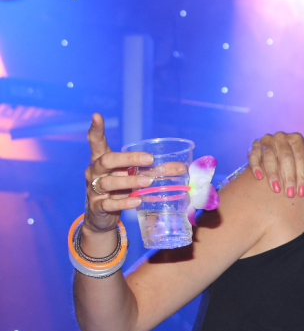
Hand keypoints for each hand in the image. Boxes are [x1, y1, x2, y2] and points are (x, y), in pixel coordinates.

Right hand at [83, 113, 184, 232]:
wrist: (102, 215)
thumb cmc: (120, 189)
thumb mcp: (133, 175)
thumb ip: (153, 169)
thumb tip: (182, 168)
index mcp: (102, 159)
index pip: (96, 142)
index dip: (96, 129)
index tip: (97, 115)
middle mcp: (95, 172)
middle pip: (107, 160)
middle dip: (129, 159)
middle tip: (150, 159)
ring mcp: (94, 189)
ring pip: (108, 182)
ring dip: (130, 181)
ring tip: (148, 181)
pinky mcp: (97, 206)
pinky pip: (109, 203)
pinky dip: (124, 202)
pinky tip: (137, 201)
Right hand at [248, 132, 303, 197]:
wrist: (279, 151)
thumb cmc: (297, 156)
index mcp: (296, 138)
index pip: (300, 157)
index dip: (302, 175)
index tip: (301, 192)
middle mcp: (281, 137)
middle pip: (286, 157)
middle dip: (288, 177)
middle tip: (290, 194)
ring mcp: (267, 140)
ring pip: (269, 157)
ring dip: (273, 174)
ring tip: (276, 189)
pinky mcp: (254, 145)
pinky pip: (253, 155)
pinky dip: (255, 165)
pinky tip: (259, 177)